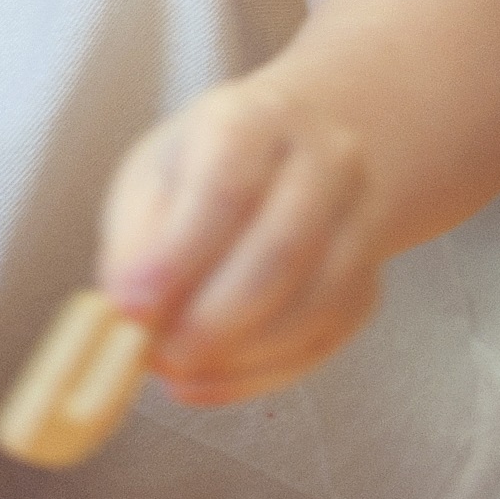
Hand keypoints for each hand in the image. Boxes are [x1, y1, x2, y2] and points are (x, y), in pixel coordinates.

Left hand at [97, 74, 381, 408]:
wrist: (294, 156)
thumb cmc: (204, 169)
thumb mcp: (152, 179)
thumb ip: (138, 242)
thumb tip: (130, 314)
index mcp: (254, 120)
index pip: (225, 189)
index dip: (177, 258)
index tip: (133, 307)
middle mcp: (324, 161)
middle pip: (281, 251)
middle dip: (213, 319)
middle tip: (159, 355)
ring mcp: (360, 220)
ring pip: (314, 304)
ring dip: (240, 354)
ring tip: (178, 369)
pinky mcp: (369, 280)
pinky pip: (326, 337)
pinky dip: (264, 372)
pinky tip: (213, 378)